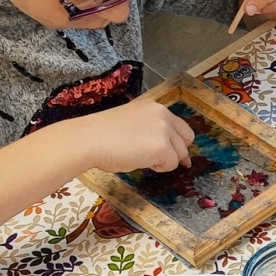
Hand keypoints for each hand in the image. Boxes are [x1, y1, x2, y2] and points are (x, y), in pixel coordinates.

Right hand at [52, 97, 194, 174]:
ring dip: (164, 161)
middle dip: (176, 152)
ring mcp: (164, 130)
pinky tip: (140, 161)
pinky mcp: (162, 147)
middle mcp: (162, 114)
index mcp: (154, 107)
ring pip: (179, 154)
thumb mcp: (131, 122)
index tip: (176, 153)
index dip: (178, 142)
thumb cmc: (101, 134)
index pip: (180, 126)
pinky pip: (171, 165)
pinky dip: (158, 168)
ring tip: (140, 158)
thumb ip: (149, 128)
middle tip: (159, 161)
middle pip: (185, 140)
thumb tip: (163, 147)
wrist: (89, 139)